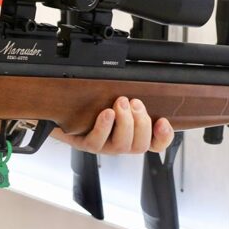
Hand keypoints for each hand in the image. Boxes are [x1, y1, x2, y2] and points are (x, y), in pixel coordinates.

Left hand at [50, 97, 174, 154]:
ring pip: (122, 145)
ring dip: (125, 122)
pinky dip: (104, 127)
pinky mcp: (86, 144)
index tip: (163, 121)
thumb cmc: (95, 104)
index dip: (164, 137)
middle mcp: (120, 143)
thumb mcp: (118, 98)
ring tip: (121, 103)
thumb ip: (135, 98)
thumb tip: (150, 82)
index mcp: (133, 135)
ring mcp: (103, 146)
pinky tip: (106, 113)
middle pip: (140, 145)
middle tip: (135, 103)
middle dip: (141, 123)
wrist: (65, 110)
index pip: (156, 144)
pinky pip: (97, 142)